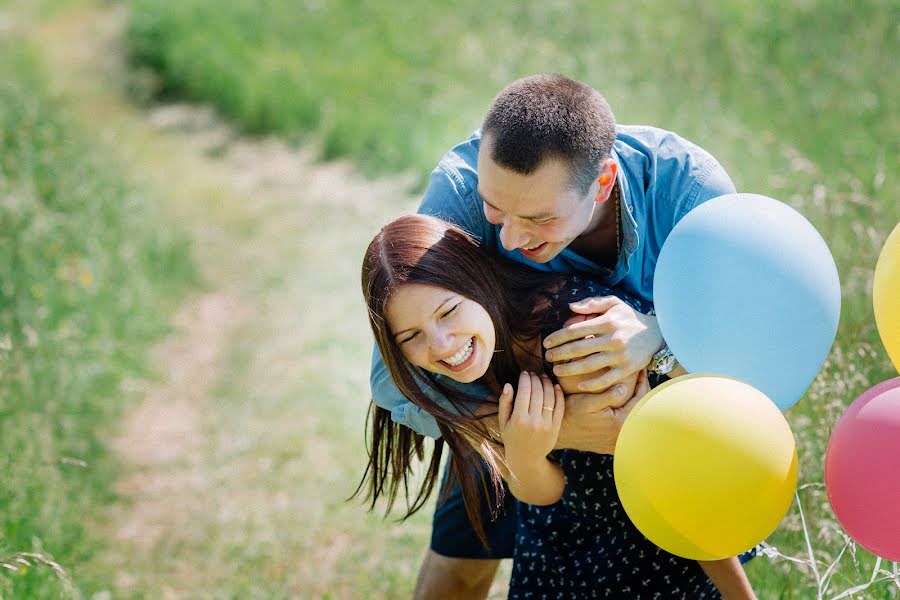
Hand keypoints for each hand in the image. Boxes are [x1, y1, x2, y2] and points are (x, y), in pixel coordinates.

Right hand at [498, 372, 563, 463]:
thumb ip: (504, 403)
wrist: (526, 459)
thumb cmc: (512, 438)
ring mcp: (547, 425)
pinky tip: (555, 386)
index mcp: (519, 419)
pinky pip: (560, 407)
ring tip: (543, 377)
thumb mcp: (503, 422)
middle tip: (533, 373)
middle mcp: (534, 421)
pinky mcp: (556, 428)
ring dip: (547, 383)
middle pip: (537, 392)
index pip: (524, 391)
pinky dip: (558, 394)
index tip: (524, 373)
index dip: (525, 379)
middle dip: (535, 378)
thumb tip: (508, 385)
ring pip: (549, 397)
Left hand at [543, 296, 661, 391]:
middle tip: (546, 357)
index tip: (546, 342)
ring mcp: (620, 356)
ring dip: (569, 370)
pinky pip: (606, 379)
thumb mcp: (614, 303)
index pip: (575, 330)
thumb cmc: (629, 317)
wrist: (657, 333)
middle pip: (578, 349)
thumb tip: (570, 306)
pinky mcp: (627, 369)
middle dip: (559, 354)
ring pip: (589, 365)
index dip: (558, 337)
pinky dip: (591, 384)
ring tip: (556, 371)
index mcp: (607, 322)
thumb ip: (592, 303)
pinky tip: (578, 386)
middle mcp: (612, 339)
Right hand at [555, 370, 650, 453]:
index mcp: (620, 424)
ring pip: (635, 419)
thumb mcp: (587, 402)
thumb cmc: (570, 414)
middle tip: (641, 376)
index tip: (641, 370)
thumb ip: (609, 396)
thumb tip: (625, 388)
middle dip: (642, 392)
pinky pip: (627, 427)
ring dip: (637, 403)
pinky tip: (626, 403)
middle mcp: (622, 435)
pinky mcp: (612, 443)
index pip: (640, 400)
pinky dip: (630, 414)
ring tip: (636, 387)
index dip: (641, 383)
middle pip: (641, 410)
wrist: (559, 434)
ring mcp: (617, 441)